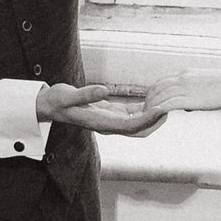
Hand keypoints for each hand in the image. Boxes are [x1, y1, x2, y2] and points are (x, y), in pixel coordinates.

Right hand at [35, 81, 167, 134]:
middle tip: (171, 106)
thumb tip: (104, 90)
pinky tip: (151, 96)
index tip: (162, 110)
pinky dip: (143, 107)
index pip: (130, 126)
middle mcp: (108, 125)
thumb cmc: (57, 101)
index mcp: (101, 123)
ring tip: (165, 99)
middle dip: (156, 121)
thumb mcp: (67, 96)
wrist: (49, 105)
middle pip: (139, 129)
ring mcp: (111, 120)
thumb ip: (85, 94)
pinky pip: (132, 113)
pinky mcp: (111, 113)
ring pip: (138, 123)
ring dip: (152, 114)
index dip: (148, 120)